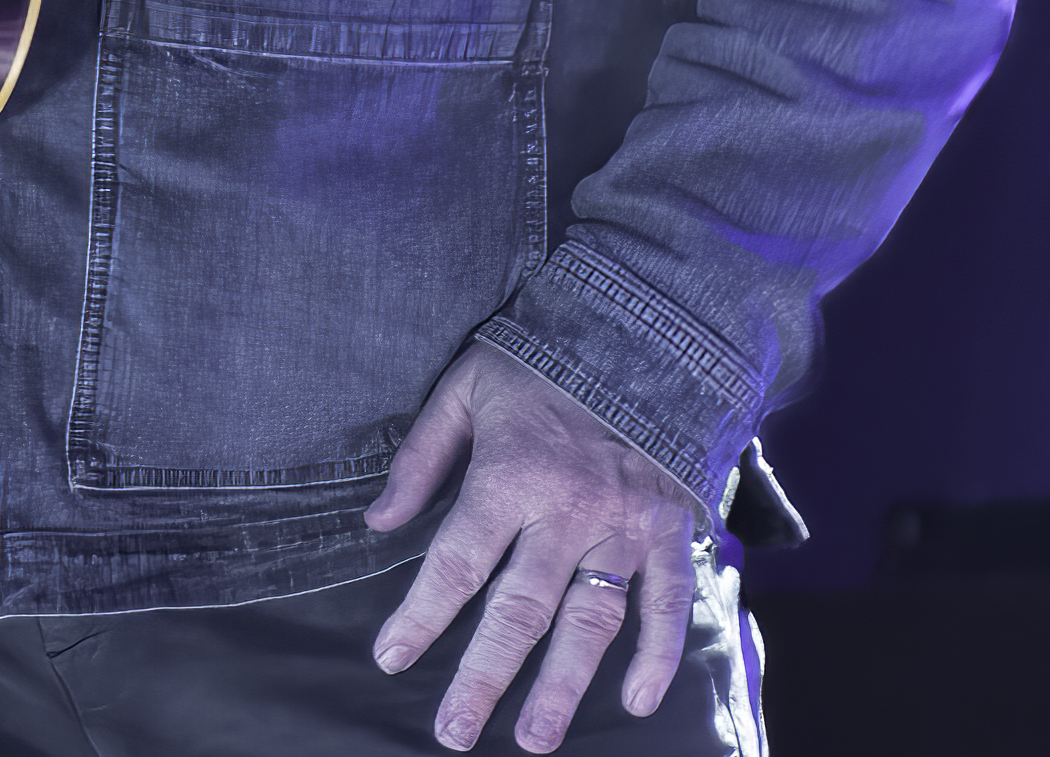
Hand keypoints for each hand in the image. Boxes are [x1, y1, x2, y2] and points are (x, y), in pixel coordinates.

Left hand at [364, 345, 699, 751]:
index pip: (457, 562)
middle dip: (483, 677)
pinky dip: (657, 656)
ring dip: (563, 688)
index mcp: (510, 475)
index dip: (421, 615)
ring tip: (533, 738)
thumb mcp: (463, 388)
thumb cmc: (538, 360)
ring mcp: (625, 527)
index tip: (391, 659)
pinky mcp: (670, 531)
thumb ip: (421, 458)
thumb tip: (379, 523)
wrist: (641, 333)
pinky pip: (667, 605)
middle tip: (453, 732)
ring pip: (591, 623)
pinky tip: (637, 702)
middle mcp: (568, 512)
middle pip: (520, 611)